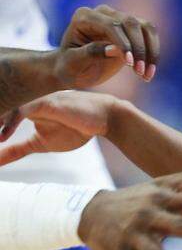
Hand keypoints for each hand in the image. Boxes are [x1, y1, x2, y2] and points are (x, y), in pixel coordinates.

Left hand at [0, 90, 115, 151]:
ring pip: (2, 107)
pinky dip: (8, 123)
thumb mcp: (41, 144)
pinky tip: (1, 137)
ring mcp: (32, 100)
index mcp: (19, 107)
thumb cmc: (76, 129)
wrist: (104, 119)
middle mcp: (22, 101)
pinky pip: (20, 110)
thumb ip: (16, 150)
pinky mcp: (44, 102)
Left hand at [55, 5, 158, 86]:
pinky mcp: (131, 30)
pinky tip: (149, 71)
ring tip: (146, 75)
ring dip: (151, 51)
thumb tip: (115, 49)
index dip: (124, 43)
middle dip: (139, 49)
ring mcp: (119, 19)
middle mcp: (103, 13)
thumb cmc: (69, 66)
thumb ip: (91, 53)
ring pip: (145, 27)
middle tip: (140, 73)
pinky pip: (150, 35)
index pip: (111, 25)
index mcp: (85, 17)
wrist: (74, 69)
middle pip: (131, 23)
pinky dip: (153, 53)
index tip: (131, 64)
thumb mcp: (74, 62)